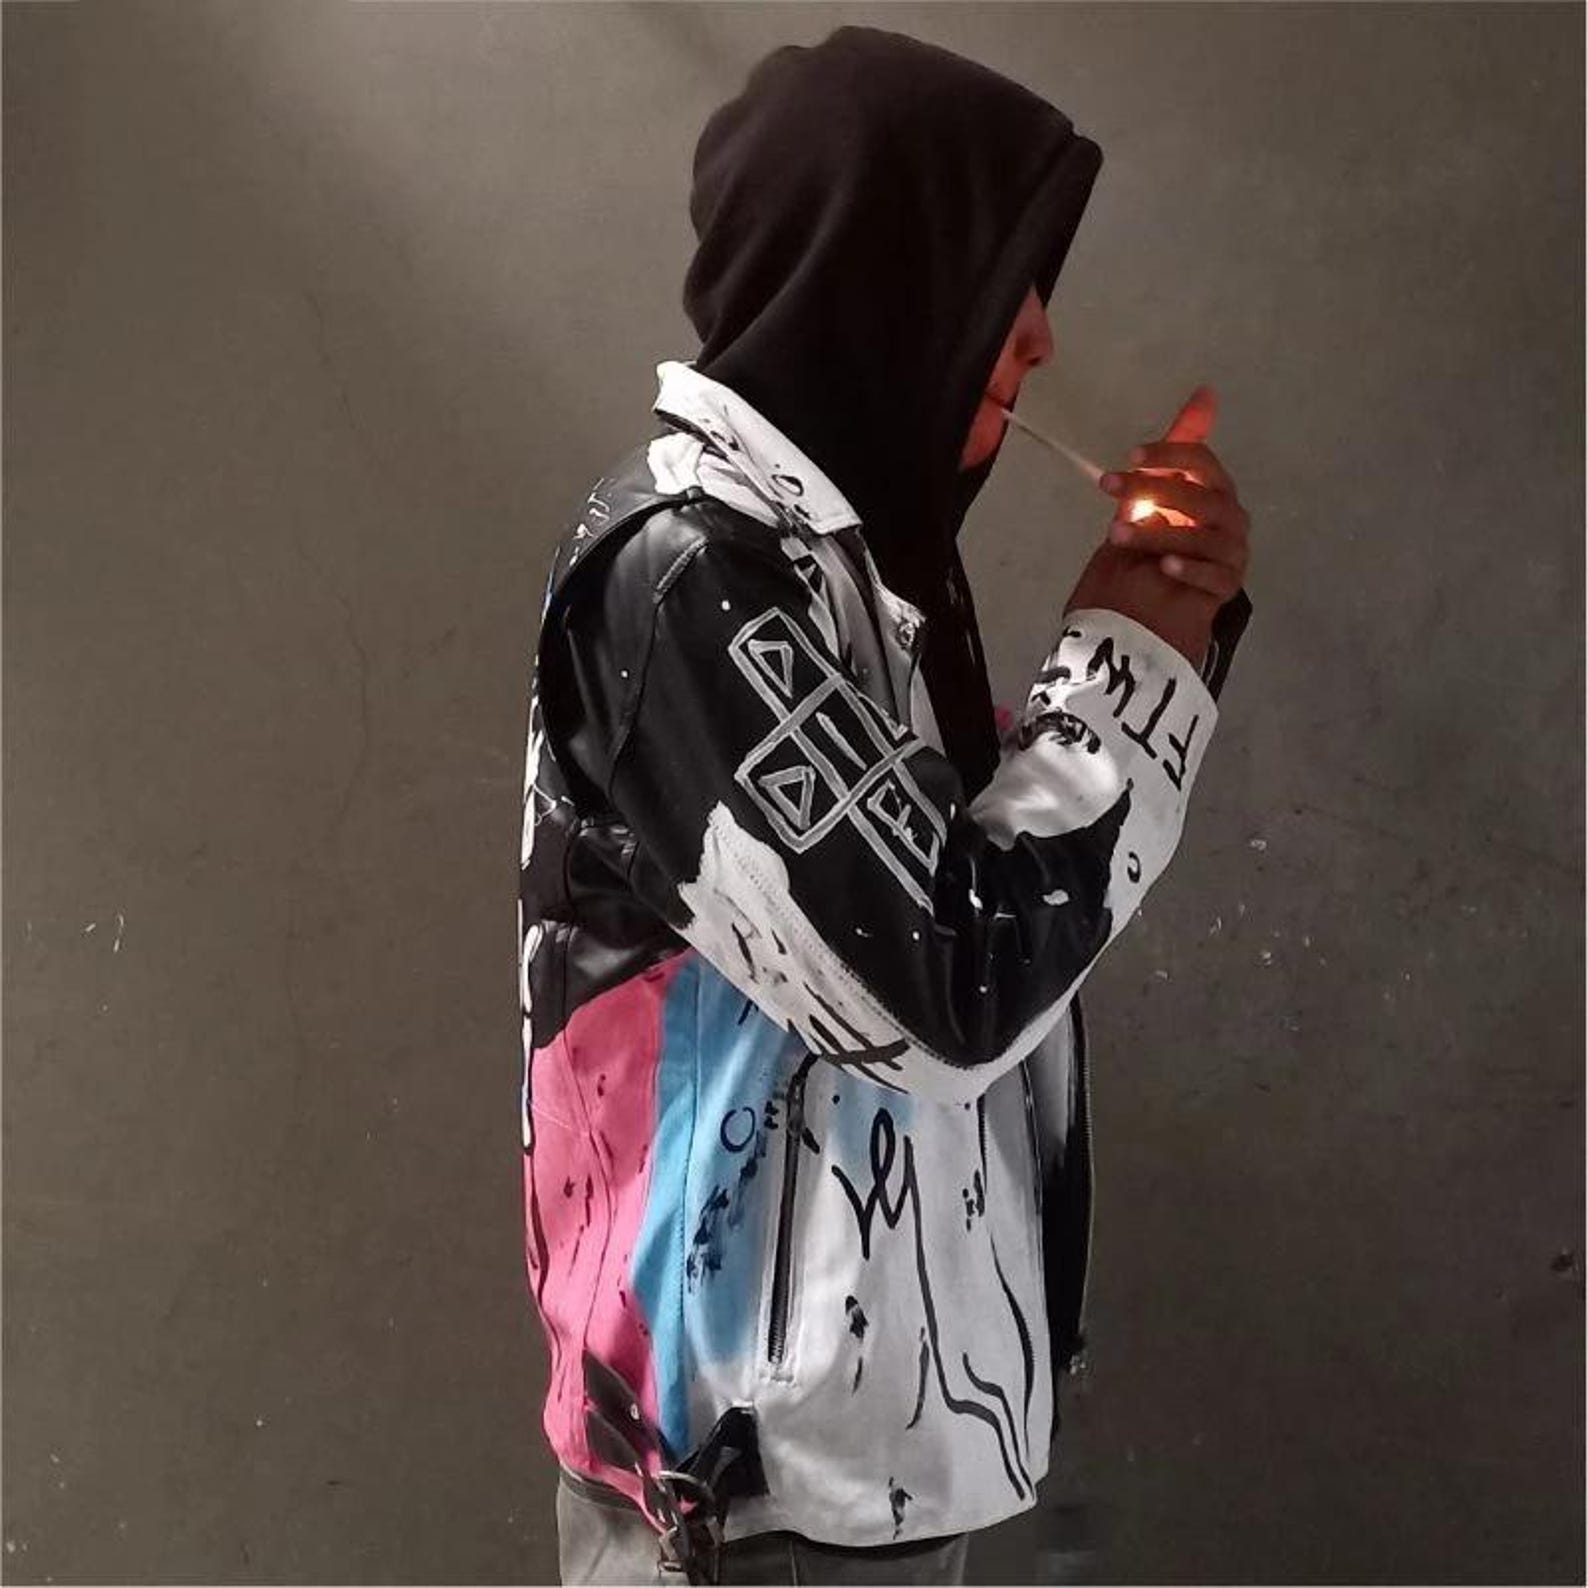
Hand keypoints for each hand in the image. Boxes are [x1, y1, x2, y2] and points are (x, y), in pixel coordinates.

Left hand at [1064, 387, 1249, 668]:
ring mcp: (1231, 556)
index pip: (1202, 463)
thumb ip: (1174, 453)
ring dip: (1157, 532)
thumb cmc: (1143, 554)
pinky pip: (1215, 576)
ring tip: (1114, 534)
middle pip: (1203, 496)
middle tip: (1111, 487)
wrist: (1134, 618)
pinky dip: (1189, 568)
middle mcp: (1229, 521)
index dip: (1170, 455)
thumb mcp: (1147, 500)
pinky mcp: (1225, 591)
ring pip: (1205, 536)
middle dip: (1154, 488)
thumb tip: (1207, 392)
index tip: (1130, 457)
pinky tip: (1162, 567)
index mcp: (1213, 494)